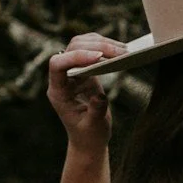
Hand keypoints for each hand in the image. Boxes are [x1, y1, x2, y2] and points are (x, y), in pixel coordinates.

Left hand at [47, 32, 124, 152]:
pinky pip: (91, 48)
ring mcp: (73, 72)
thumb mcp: (94, 127)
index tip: (98, 57)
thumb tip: (100, 98)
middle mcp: (62, 78)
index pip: (57, 65)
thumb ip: (95, 112)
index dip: (76, 57)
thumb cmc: (89, 136)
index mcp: (58, 92)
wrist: (89, 139)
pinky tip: (120, 51)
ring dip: (102, 42)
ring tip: (125, 50)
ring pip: (81, 44)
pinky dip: (105, 46)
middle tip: (121, 52)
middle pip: (72, 49)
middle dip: (96, 46)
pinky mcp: (85, 70)